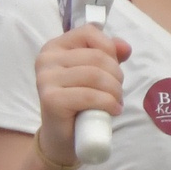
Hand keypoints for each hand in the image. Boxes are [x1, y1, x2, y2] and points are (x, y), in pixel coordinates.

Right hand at [34, 24, 129, 167]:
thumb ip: (109, 54)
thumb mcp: (96, 72)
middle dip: (116, 75)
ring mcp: (46, 79)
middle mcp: (46, 60)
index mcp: (55, 47)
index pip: (89, 32)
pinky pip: (89, 95)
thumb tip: (125, 47)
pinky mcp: (51, 100)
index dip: (110, 49)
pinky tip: (112, 110)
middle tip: (117, 92)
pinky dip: (108, 103)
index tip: (115, 66)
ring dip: (114, 91)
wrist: (63, 137)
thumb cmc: (80, 101)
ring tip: (115, 101)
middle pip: (97, 56)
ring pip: (95, 75)